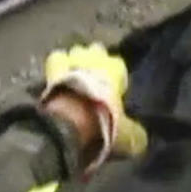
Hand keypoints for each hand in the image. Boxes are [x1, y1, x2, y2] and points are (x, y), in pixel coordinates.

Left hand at [42, 43, 147, 170]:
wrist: (67, 120)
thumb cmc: (102, 122)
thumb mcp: (125, 135)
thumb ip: (133, 133)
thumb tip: (140, 140)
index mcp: (115, 69)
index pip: (118, 65)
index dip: (115, 76)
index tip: (112, 89)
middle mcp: (94, 58)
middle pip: (95, 51)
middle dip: (93, 60)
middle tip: (90, 78)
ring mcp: (71, 59)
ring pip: (72, 52)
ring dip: (71, 61)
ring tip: (70, 76)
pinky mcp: (50, 67)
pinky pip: (54, 62)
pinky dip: (54, 70)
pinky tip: (52, 82)